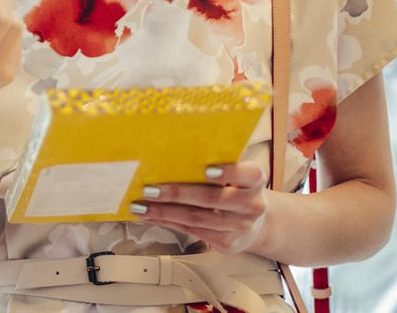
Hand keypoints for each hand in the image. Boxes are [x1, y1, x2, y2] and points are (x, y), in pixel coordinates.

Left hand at [132, 162, 267, 254]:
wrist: (255, 223)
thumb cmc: (236, 188)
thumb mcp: (235, 174)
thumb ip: (215, 163)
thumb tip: (172, 153)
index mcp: (255, 180)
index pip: (248, 174)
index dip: (228, 172)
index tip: (205, 169)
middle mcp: (253, 205)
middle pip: (212, 199)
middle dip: (176, 193)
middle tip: (149, 189)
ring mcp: (241, 227)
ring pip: (197, 218)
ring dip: (164, 212)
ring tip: (141, 205)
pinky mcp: (227, 244)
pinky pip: (192, 231)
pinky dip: (168, 222)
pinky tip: (151, 216)